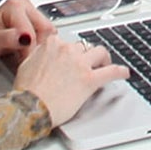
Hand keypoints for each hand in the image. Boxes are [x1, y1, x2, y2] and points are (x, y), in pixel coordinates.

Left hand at [0, 0, 56, 67]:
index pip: (35, 31)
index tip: (24, 63)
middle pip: (46, 31)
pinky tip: (25, 53)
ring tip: (22, 56)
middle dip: (37, 49)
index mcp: (15, 6)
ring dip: (38, 49)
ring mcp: (29, 14)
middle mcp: (25, 6)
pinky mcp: (32, 23)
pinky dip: (37, 48)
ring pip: (47, 35)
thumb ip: (8, 38)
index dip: (30, 50)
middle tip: (23, 60)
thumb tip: (26, 38)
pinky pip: (44, 37)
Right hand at [14, 35, 129, 126]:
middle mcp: (67, 50)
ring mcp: (80, 64)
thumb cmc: (26, 92)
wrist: (30, 108)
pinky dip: (120, 72)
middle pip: (84, 47)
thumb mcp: (25, 65)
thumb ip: (38, 55)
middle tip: (88, 64)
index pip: (67, 42)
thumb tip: (43, 55)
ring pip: (100, 53)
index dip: (71, 51)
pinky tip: (124, 73)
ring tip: (105, 65)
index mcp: (51, 45)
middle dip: (86, 56)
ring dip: (103, 59)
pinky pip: (112, 71)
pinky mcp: (90, 79)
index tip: (73, 57)